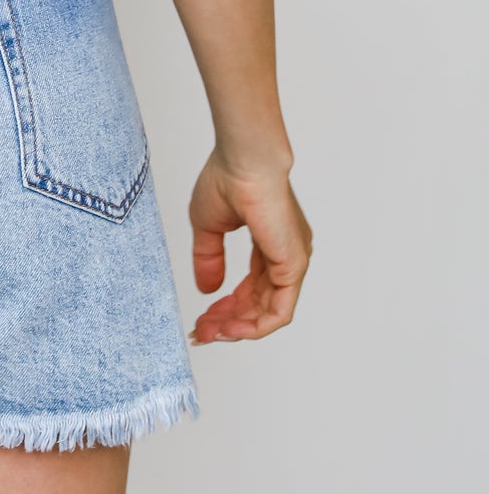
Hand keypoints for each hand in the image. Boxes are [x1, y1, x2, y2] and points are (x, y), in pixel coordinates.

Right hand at [186, 147, 311, 343]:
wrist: (244, 160)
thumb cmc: (227, 177)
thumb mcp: (209, 226)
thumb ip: (209, 258)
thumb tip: (208, 290)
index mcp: (269, 241)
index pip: (250, 286)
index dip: (225, 306)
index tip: (201, 318)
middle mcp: (284, 254)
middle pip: (257, 303)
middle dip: (227, 320)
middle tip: (201, 332)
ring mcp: (292, 262)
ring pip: (267, 312)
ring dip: (237, 327)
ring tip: (209, 333)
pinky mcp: (293, 266)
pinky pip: (279, 312)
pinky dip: (254, 326)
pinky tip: (229, 328)